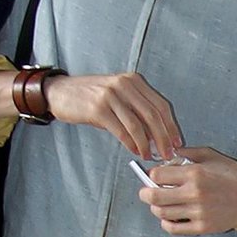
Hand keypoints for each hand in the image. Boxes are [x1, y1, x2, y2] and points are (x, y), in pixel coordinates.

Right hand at [42, 71, 182, 160]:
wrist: (60, 92)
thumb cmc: (90, 97)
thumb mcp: (117, 97)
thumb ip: (137, 111)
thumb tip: (158, 135)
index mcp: (133, 81)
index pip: (160, 105)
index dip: (171, 126)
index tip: (177, 142)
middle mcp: (124, 85)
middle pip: (152, 115)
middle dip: (163, 138)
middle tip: (167, 154)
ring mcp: (111, 96)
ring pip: (138, 125)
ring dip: (147, 144)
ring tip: (150, 155)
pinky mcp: (98, 109)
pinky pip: (121, 130)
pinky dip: (131, 143)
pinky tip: (135, 151)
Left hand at [138, 147, 236, 235]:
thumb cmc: (232, 174)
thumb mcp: (209, 155)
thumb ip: (185, 154)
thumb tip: (164, 159)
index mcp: (195, 173)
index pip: (157, 175)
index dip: (152, 174)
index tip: (154, 176)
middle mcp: (195, 194)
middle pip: (153, 196)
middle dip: (145, 193)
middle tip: (146, 191)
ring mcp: (198, 213)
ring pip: (161, 213)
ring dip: (156, 207)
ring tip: (161, 203)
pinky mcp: (203, 227)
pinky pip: (174, 229)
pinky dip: (166, 223)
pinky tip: (169, 217)